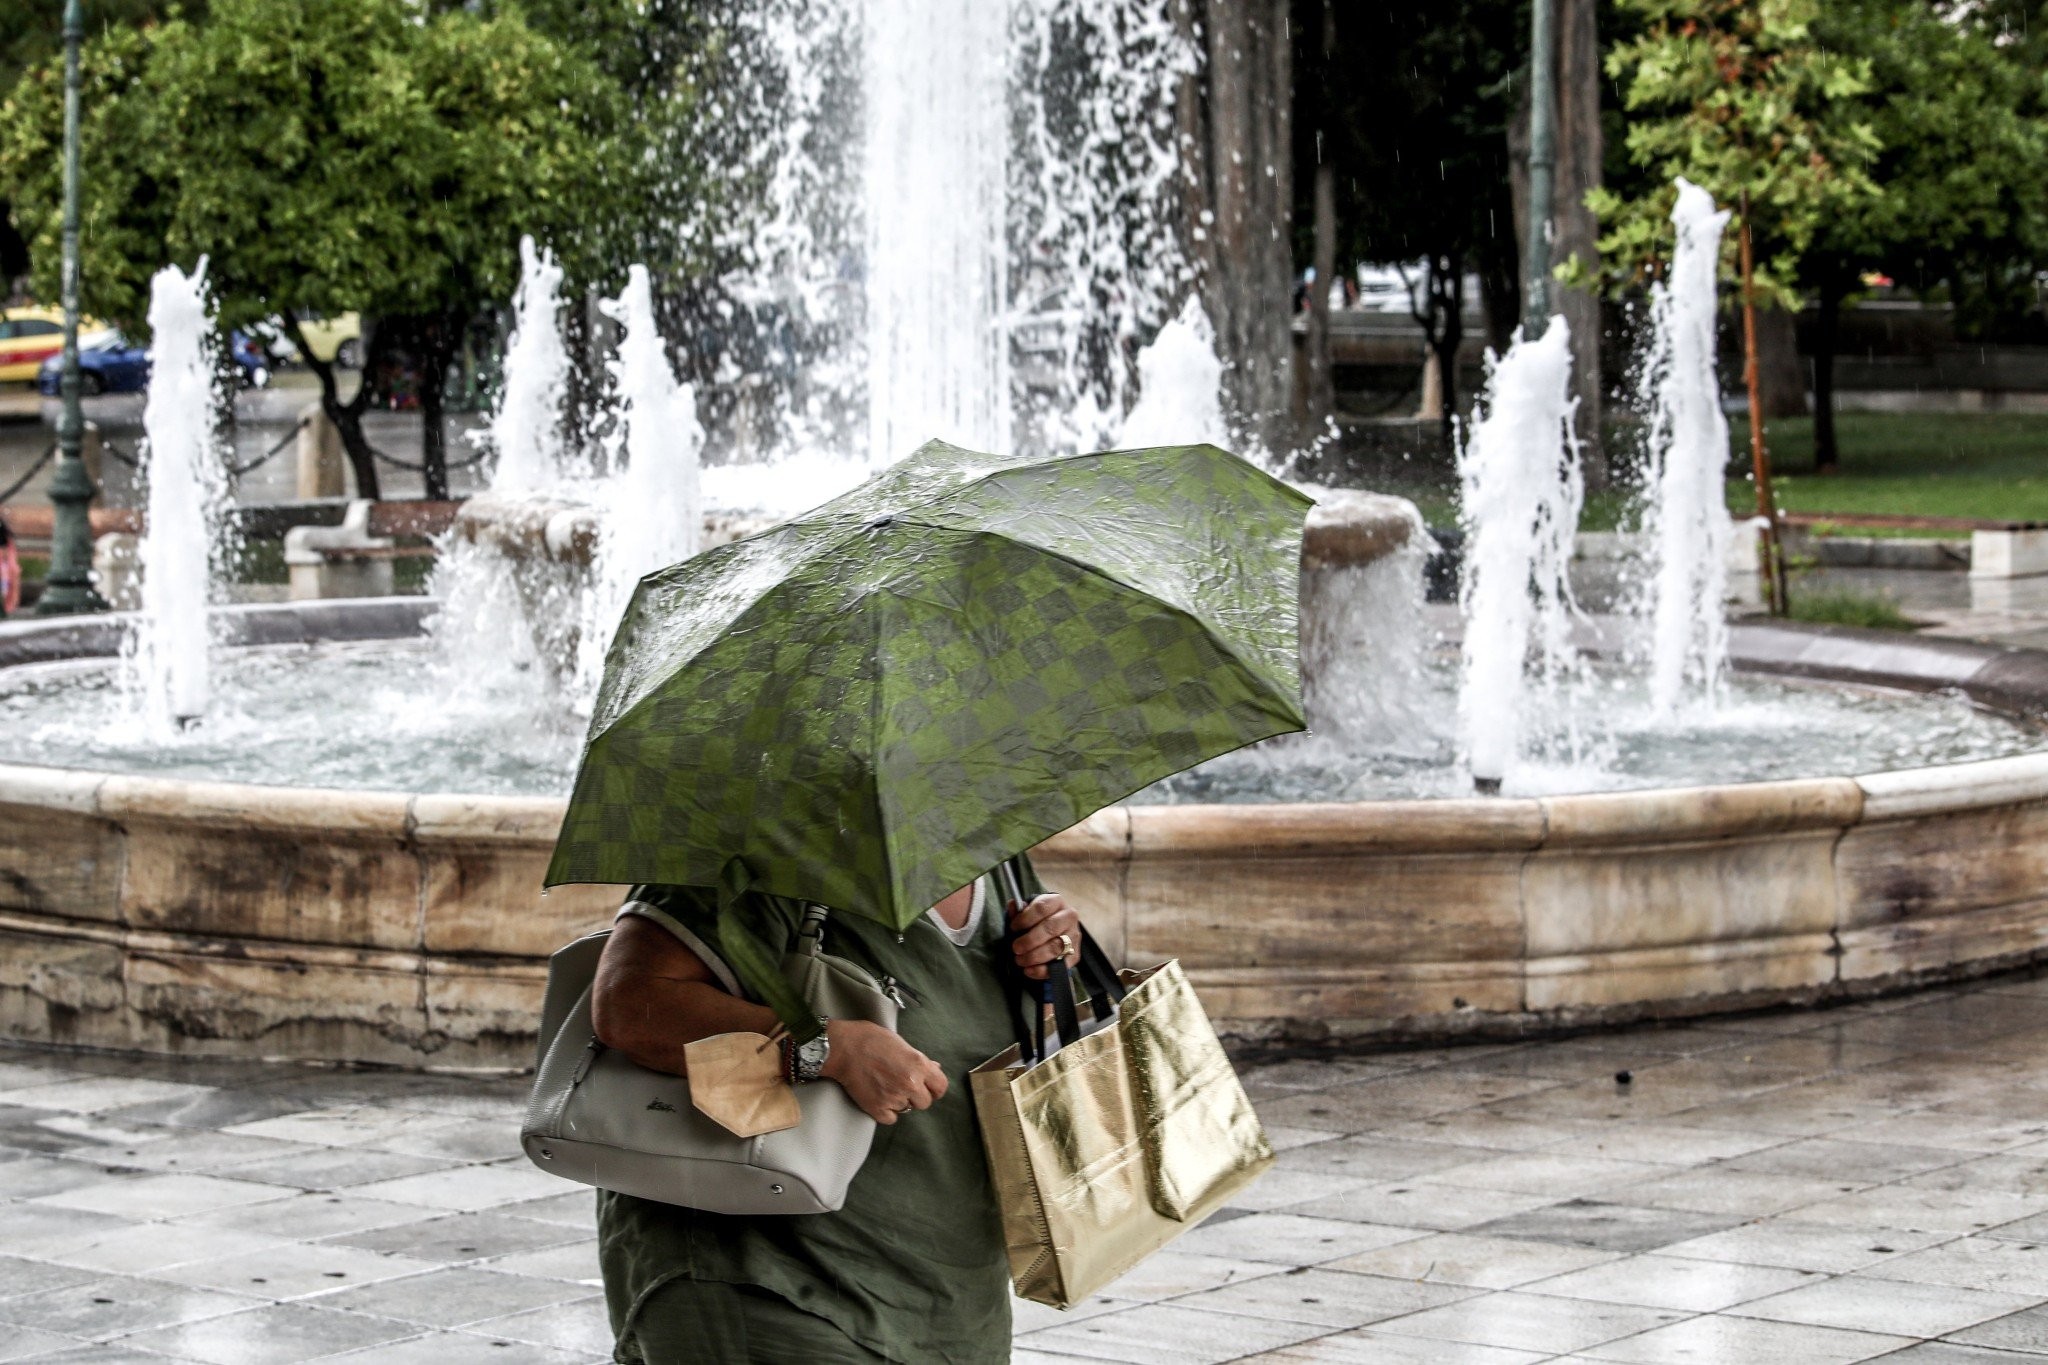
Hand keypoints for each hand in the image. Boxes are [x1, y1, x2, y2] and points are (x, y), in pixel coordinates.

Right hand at [819, 1019, 948, 1124]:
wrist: (842, 1048)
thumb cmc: (869, 1039)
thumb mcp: (900, 1043)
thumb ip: (919, 1059)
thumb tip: (934, 1068)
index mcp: (919, 1064)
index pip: (941, 1087)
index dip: (934, 1088)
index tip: (928, 1087)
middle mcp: (910, 1083)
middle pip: (925, 1102)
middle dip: (916, 1096)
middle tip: (902, 1086)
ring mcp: (894, 1098)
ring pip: (906, 1110)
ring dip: (899, 1102)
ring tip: (885, 1086)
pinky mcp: (877, 1109)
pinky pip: (890, 1118)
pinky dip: (885, 1111)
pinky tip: (878, 1097)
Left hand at [1008, 892, 1080, 980]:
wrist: (1055, 933)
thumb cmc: (1038, 921)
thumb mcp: (1028, 913)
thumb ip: (1019, 911)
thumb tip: (1013, 905)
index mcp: (1056, 902)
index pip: (1042, 907)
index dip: (1025, 918)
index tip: (1013, 928)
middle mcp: (1069, 916)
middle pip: (1050, 928)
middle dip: (1030, 940)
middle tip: (1015, 948)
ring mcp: (1074, 936)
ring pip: (1055, 947)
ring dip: (1035, 956)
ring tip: (1020, 960)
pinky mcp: (1075, 954)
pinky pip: (1061, 965)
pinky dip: (1043, 970)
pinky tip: (1029, 971)